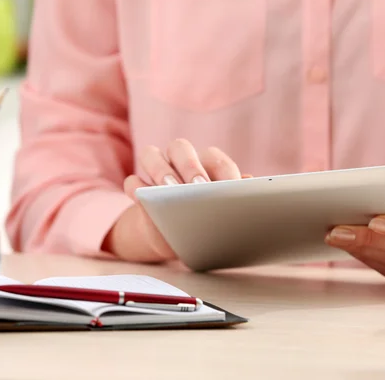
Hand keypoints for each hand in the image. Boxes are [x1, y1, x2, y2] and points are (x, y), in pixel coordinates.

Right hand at [108, 138, 248, 261]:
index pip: (214, 157)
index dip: (222, 171)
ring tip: (170, 190)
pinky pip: (132, 182)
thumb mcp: (222, 212)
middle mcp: (179, 160)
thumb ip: (235, 197)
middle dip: (189, 164)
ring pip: (150, 154)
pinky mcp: (138, 190)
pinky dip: (137, 188)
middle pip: (179, 146)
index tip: (230, 188)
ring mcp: (155, 172)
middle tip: (199, 186)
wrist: (178, 238)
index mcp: (205, 163)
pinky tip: (145, 201)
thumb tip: (251, 185)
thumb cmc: (206, 219)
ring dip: (160, 169)